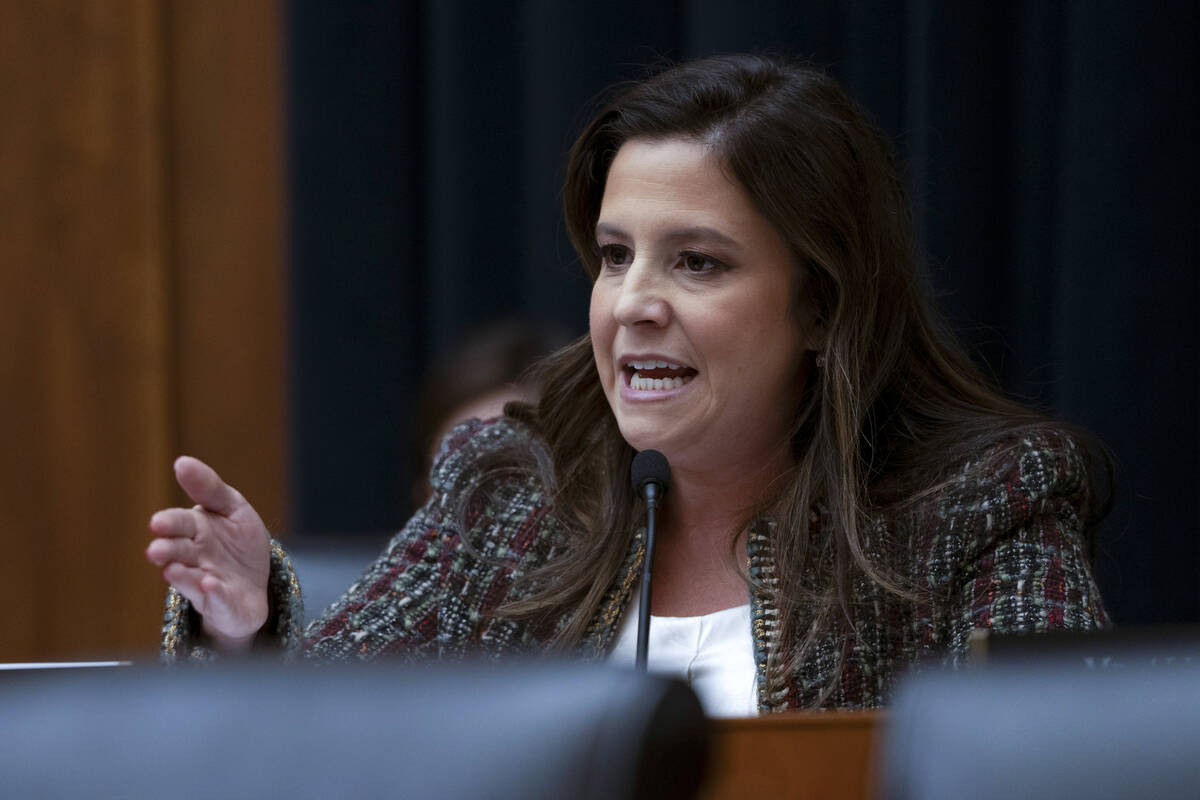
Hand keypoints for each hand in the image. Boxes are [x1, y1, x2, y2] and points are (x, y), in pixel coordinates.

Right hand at [145, 456, 270, 650]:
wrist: (254, 587)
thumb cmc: (238, 544)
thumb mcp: (233, 509)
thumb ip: (210, 488)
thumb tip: (181, 462)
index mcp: (195, 530)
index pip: (179, 523)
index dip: (170, 523)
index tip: (158, 523)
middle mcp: (193, 557)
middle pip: (177, 552)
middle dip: (167, 550)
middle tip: (156, 550)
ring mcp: (204, 583)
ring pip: (188, 578)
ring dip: (180, 575)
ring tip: (171, 569)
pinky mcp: (219, 605)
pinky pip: (216, 600)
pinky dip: (213, 593)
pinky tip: (210, 584)